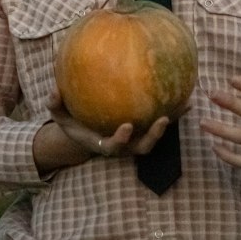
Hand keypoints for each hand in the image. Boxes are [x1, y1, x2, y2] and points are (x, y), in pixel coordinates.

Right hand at [32, 95, 171, 174]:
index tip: (126, 127)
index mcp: (105, 144)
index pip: (114, 146)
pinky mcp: (145, 129)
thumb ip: (54, 105)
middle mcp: (125, 145)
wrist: (88, 132)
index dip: (121, 140)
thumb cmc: (73, 122)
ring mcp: (136, 139)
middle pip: (143, 147)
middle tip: (162, 120)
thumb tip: (53, 91)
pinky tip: (187, 94)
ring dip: (171, 124)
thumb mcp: (59, 115)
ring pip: (157, 136)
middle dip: (154, 136)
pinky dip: (176, 110)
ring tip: (184, 105)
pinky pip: (162, 119)